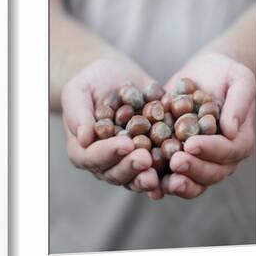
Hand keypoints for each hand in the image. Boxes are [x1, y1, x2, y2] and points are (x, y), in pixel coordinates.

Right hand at [61, 58, 163, 197]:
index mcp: (83, 149)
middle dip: (131, 167)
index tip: (125, 144)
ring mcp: (129, 163)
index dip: (108, 153)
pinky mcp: (151, 158)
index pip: (92, 157)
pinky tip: (177, 172)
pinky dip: (167, 174)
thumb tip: (84, 138)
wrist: (118, 76)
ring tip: (158, 173)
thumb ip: (78, 113)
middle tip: (145, 158)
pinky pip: (158, 171)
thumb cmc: (92, 82)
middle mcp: (106, 162)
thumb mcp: (79, 90)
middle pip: (115, 173)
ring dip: (147, 178)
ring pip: (136, 178)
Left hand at [161, 52, 255, 198]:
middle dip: (192, 170)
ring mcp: (199, 161)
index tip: (191, 144)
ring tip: (162, 182)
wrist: (203, 73)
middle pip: (211, 172)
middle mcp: (221, 157)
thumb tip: (231, 129)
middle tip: (175, 162)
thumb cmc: (225, 73)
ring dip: (178, 184)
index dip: (210, 150)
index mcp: (239, 140)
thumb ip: (239, 102)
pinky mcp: (177, 157)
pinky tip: (146, 181)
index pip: (228, 151)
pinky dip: (159, 181)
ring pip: (192, 182)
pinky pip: (169, 175)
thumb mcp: (239, 79)